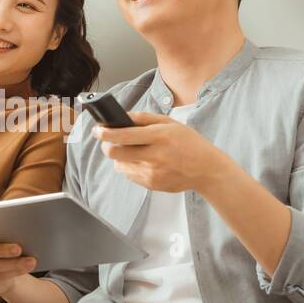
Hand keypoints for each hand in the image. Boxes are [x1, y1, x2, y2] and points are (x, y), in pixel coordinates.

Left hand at [93, 110, 226, 192]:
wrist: (206, 170)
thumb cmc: (189, 143)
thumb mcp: (170, 123)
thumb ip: (144, 118)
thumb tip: (121, 117)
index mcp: (159, 137)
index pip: (124, 135)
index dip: (105, 133)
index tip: (97, 130)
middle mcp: (154, 156)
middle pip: (115, 153)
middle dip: (107, 146)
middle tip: (108, 141)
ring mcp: (152, 173)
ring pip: (120, 165)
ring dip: (120, 157)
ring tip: (133, 151)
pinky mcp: (151, 185)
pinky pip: (129, 175)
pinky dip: (131, 166)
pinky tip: (144, 161)